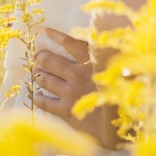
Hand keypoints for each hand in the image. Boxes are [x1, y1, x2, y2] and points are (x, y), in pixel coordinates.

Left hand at [33, 27, 119, 148]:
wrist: (118, 124)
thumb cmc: (118, 95)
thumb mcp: (114, 70)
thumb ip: (103, 58)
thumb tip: (93, 44)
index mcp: (91, 62)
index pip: (70, 42)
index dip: (56, 35)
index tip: (46, 31)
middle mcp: (78, 74)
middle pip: (51, 60)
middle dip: (41, 57)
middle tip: (37, 57)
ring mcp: (71, 92)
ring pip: (45, 79)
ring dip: (39, 75)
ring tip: (36, 74)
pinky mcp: (66, 109)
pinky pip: (45, 101)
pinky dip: (38, 97)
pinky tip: (37, 95)